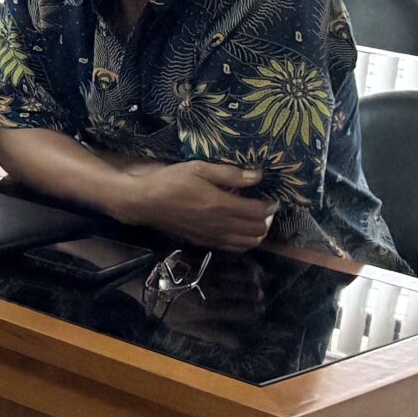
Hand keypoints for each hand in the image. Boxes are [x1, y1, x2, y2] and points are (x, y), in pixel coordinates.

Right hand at [121, 161, 276, 250]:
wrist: (145, 202)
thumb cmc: (171, 181)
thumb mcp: (199, 169)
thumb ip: (229, 174)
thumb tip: (257, 177)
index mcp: (221, 205)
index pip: (258, 212)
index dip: (270, 206)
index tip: (272, 198)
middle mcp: (221, 225)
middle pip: (258, 230)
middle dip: (266, 220)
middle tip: (263, 208)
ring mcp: (213, 237)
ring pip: (248, 243)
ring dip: (257, 233)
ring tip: (253, 220)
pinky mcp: (204, 242)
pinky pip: (233, 248)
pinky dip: (243, 241)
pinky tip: (238, 230)